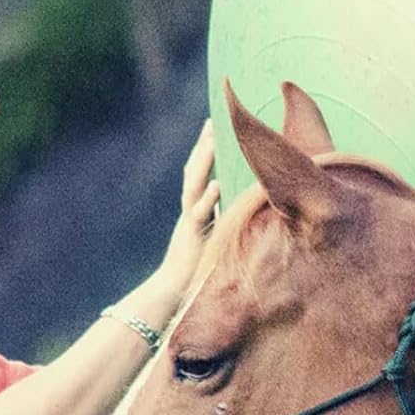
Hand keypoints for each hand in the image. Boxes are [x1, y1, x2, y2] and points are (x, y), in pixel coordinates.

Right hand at [158, 119, 218, 294]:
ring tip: (213, 140)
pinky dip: (207, 200)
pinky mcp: (192, 238)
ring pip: (194, 186)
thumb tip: (240, 209)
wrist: (175, 292)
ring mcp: (190, 222)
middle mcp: (191, 211)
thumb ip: (221, 222)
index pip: (199, 175)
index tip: (215, 129)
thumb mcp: (213, 239)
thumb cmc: (197, 269)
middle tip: (213, 122)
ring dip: (203, 163)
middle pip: (194, 172)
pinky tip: (216, 184)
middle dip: (203, 147)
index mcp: (196, 210)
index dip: (205, 152)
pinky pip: (199, 216)